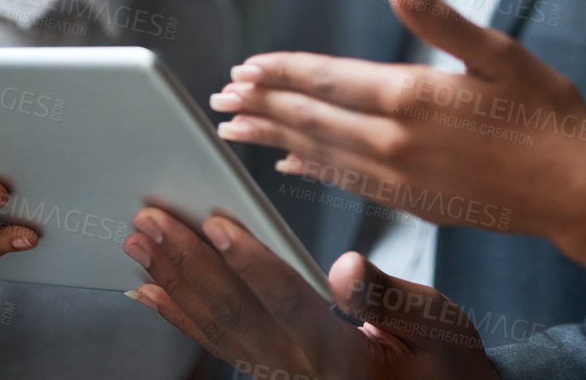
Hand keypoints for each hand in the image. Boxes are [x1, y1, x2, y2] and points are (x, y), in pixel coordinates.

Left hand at [123, 208, 496, 379]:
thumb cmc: (448, 364)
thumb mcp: (437, 326)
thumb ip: (387, 296)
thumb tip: (343, 266)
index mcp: (341, 355)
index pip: (284, 300)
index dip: (248, 261)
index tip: (214, 221)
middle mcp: (300, 370)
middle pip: (233, 313)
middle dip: (187, 263)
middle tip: (149, 221)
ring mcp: (281, 376)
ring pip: (216, 329)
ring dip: (173, 283)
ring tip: (138, 244)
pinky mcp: (274, 373)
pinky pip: (220, 346)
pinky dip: (181, 317)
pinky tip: (153, 290)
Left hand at [209, 0, 585, 245]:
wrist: (577, 190)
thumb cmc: (546, 112)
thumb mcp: (500, 52)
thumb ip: (439, 19)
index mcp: (411, 97)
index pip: (325, 80)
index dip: (280, 73)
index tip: (243, 68)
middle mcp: (394, 142)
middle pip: (310, 120)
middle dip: (262, 107)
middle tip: (221, 100)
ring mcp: (400, 179)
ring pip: (320, 155)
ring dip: (275, 140)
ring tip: (237, 132)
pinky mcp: (413, 203)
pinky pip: (347, 182)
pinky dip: (313, 169)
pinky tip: (294, 164)